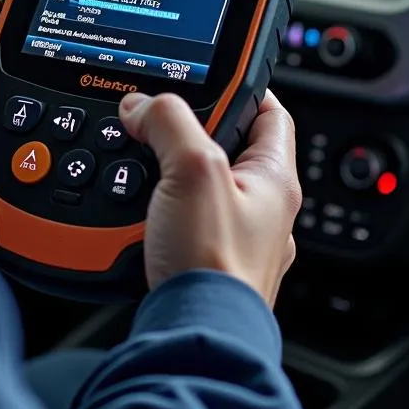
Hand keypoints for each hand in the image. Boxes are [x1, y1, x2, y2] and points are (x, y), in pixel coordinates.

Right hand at [119, 89, 300, 305]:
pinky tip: (135, 205)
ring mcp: (232, 236)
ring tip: (140, 162)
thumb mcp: (195, 169)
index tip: (210, 72)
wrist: (193, 335)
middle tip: (158, 119)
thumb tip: (144, 105)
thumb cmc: (213, 265)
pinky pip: (177, 216)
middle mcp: (260, 209)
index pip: (269, 112)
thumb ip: (171, 122)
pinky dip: (154, 205)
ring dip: (166, 170)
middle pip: (225, 145)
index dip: (242, 85)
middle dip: (188, 130)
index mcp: (273, 179)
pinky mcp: (201, 258)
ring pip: (197, 182)